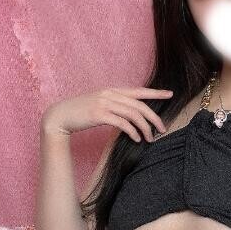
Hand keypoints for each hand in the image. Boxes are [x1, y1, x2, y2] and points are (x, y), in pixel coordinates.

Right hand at [40, 87, 172, 141]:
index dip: (156, 92)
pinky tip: (137, 139)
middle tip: (162, 129)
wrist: (59, 116)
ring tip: (150, 139)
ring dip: (145, 128)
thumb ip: (116, 105)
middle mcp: (110, 94)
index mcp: (112, 90)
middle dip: (154, 118)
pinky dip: (133, 131)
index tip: (170, 94)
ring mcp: (104, 103)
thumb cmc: (81, 112)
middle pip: (140, 105)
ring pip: (133, 114)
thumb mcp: (100, 104)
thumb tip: (132, 115)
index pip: (139, 90)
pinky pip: (122, 123)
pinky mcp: (99, 114)